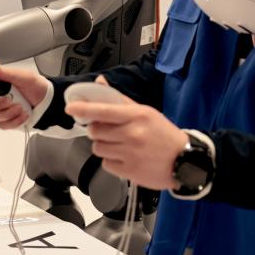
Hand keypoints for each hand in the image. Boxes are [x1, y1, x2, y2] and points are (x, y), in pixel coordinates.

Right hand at [0, 63, 49, 129]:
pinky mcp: (6, 121)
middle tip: (9, 99)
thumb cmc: (35, 86)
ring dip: (7, 112)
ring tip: (20, 106)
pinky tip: (22, 114)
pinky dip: (14, 121)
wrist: (46, 101)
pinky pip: (2, 125)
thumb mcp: (24, 76)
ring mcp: (0, 110)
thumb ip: (8, 73)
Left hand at [66, 91, 188, 190]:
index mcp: (137, 115)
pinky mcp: (129, 171)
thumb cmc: (163, 134)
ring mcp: (130, 154)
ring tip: (119, 146)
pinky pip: (106, 164)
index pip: (103, 110)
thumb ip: (120, 99)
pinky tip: (124, 158)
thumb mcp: (145, 112)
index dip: (84, 109)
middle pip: (95, 131)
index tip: (71, 108)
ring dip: (104, 146)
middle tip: (108, 131)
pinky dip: (111, 161)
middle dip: (97, 131)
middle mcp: (133, 134)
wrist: (184, 161)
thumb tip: (100, 83)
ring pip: (98, 148)